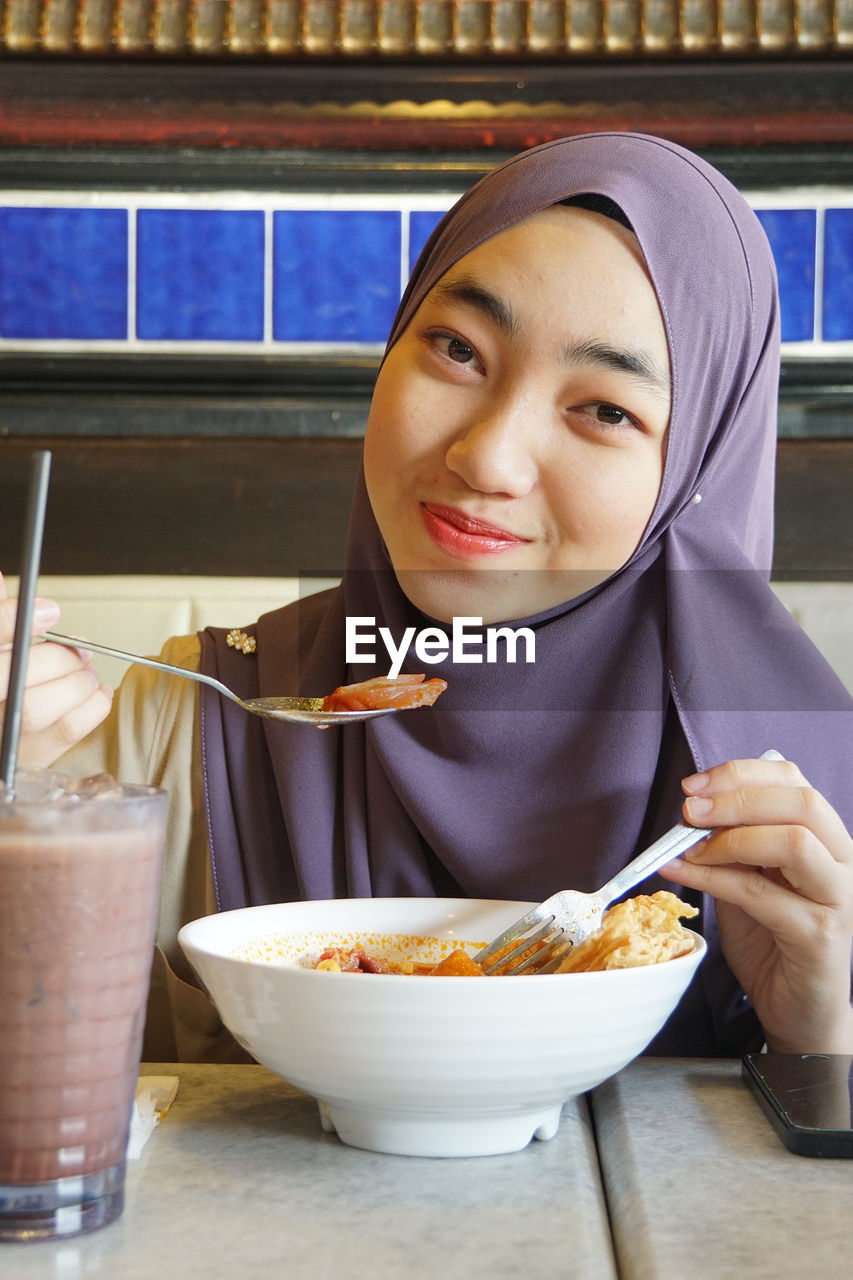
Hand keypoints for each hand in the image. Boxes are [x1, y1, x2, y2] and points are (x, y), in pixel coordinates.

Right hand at [0, 572, 112, 768]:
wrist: (8, 736)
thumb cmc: (7, 691)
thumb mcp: (0, 650)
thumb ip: (1, 622)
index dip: (11, 618)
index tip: (51, 609)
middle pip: (13, 675)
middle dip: (57, 657)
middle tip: (79, 650)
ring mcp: (3, 735)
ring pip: (37, 707)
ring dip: (76, 682)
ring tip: (85, 673)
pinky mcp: (28, 758)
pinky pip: (66, 730)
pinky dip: (93, 705)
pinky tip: (96, 693)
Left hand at [663, 754, 852, 1053]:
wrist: (800, 1015)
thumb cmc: (773, 945)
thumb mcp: (748, 882)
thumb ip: (731, 848)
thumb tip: (691, 814)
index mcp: (826, 841)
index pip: (795, 782)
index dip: (742, 774)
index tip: (695, 785)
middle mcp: (842, 863)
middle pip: (802, 803)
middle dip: (737, 797)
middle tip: (690, 811)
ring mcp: (838, 899)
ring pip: (795, 842)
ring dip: (731, 837)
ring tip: (689, 847)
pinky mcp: (821, 936)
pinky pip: (762, 894)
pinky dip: (713, 878)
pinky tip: (681, 873)